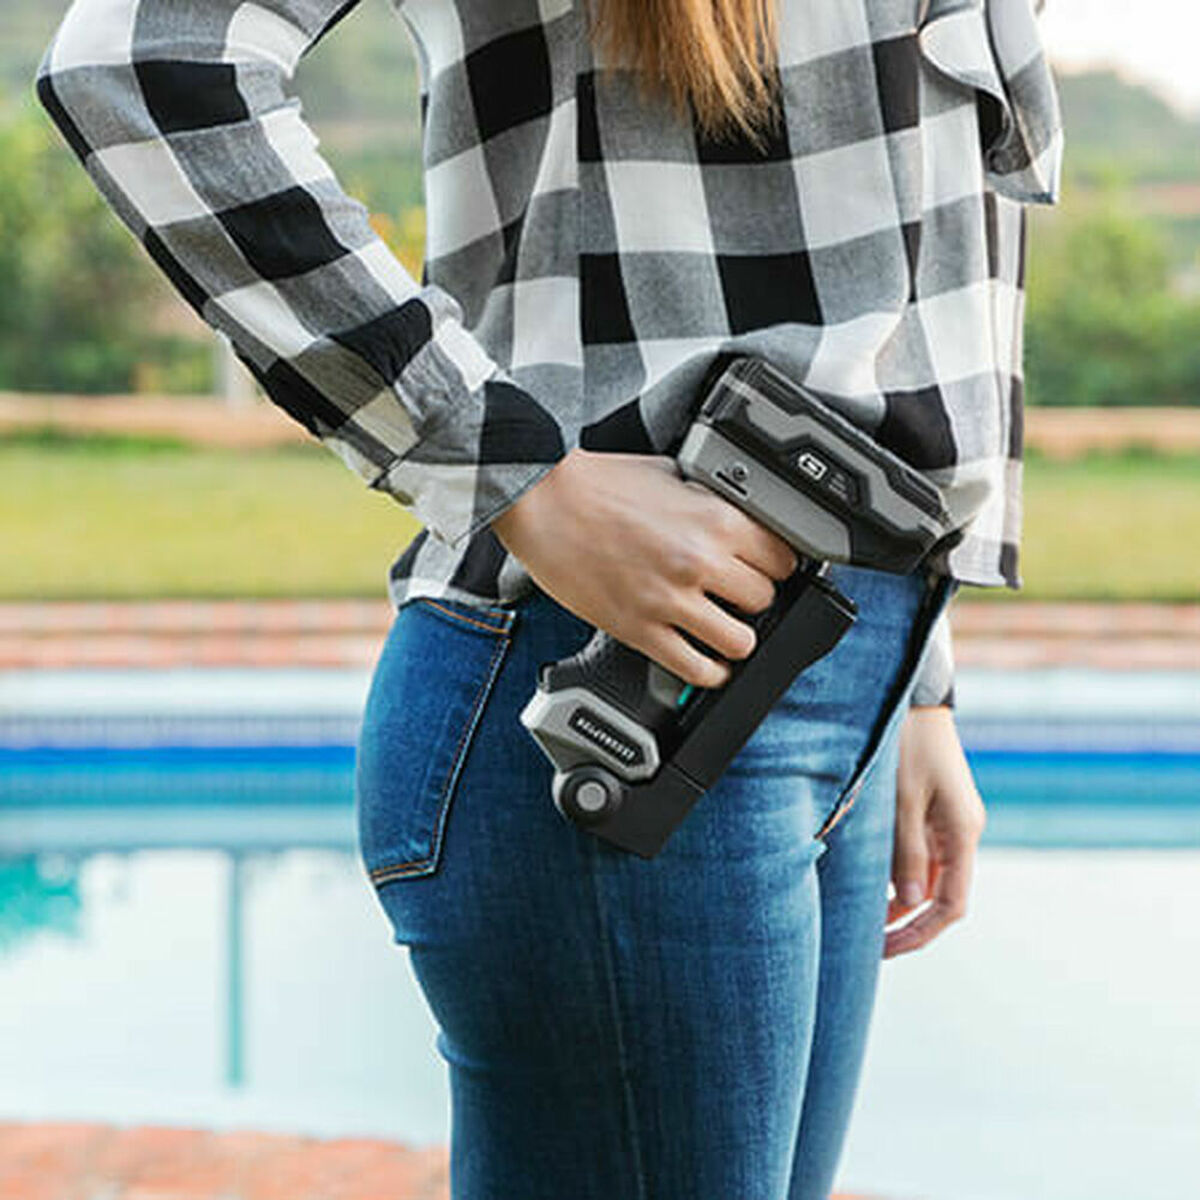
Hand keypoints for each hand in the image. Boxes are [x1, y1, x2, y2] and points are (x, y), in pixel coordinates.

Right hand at [489, 447, 798, 688]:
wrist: (541, 501)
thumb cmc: (595, 484)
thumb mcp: (669, 475)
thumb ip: (706, 501)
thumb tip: (732, 517)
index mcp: (715, 518)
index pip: (782, 558)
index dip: (775, 565)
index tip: (765, 570)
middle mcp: (700, 561)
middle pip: (765, 600)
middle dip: (754, 600)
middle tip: (737, 598)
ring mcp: (670, 600)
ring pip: (740, 642)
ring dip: (735, 639)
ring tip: (723, 631)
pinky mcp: (640, 629)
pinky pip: (696, 668)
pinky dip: (708, 671)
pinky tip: (706, 663)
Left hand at [883, 705, 986, 957]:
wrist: (914, 700)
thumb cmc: (908, 746)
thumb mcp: (901, 800)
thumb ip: (906, 852)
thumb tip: (908, 903)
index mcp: (963, 833)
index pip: (950, 905)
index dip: (921, 932)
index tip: (886, 948)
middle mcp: (961, 833)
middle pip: (938, 896)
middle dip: (905, 921)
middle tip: (867, 942)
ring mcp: (948, 823)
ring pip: (925, 877)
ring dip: (897, 897)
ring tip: (858, 914)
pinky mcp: (932, 812)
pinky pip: (918, 854)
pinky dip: (895, 871)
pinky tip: (866, 880)